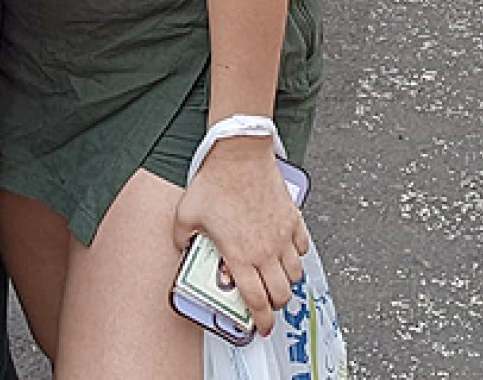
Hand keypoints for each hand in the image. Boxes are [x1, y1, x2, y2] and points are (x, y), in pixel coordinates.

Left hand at [173, 134, 310, 337]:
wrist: (239, 154)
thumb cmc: (214, 182)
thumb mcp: (186, 215)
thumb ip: (181, 237)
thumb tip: (180, 246)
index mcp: (240, 256)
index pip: (255, 301)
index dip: (260, 321)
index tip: (260, 328)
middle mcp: (265, 251)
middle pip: (281, 294)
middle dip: (275, 306)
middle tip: (267, 305)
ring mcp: (282, 236)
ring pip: (295, 274)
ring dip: (287, 282)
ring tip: (276, 279)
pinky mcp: (292, 219)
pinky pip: (302, 247)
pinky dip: (297, 256)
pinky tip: (286, 252)